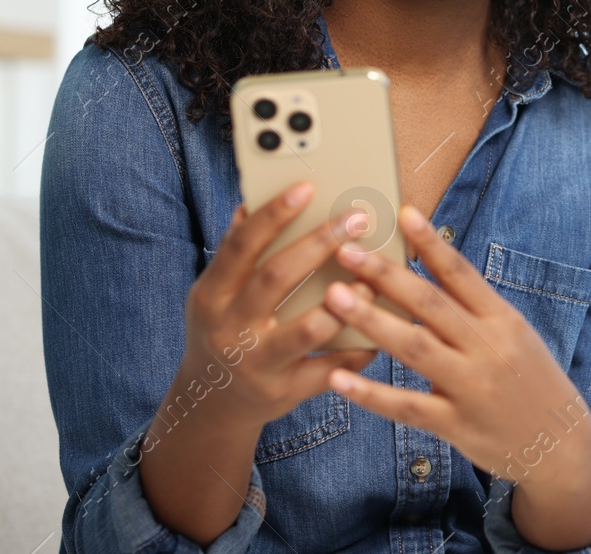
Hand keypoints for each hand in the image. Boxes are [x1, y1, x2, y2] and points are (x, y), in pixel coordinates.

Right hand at [179, 181, 379, 427]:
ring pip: (308, 330)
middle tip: (358, 219)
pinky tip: (378, 332)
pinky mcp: (283, 393)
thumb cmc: (223, 329)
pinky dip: (357, 351)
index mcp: (213, 294)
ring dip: (346, 303)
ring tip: (373, 282)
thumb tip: (250, 202)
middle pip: (277, 278)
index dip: (273, 215)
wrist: (212, 401)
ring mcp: (256, 364)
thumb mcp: (216, 291)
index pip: (241, 246)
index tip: (307, 187)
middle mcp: (230, 328)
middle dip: (320, 244)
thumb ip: (235, 252)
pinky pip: (329, 369)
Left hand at [319, 205, 590, 548]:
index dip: (431, 242)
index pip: (461, 273)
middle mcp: (487, 347)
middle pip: (430, 304)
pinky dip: (371, 393)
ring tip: (334, 298)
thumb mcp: (514, 335)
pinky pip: (407, 406)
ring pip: (414, 348)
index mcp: (502, 319)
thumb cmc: (530, 380)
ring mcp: (471, 387)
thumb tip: (432, 266)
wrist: (560, 443)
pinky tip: (338, 377)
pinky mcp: (456, 424)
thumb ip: (474, 308)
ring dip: (371, 320)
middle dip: (385, 275)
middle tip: (345, 251)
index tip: (403, 214)